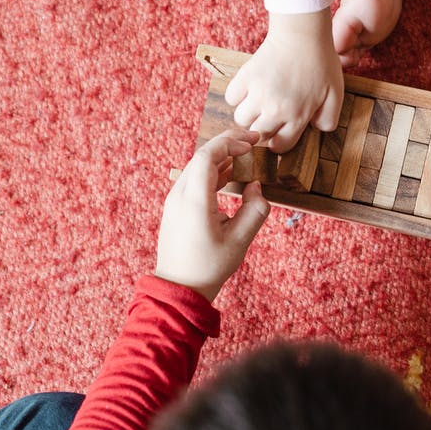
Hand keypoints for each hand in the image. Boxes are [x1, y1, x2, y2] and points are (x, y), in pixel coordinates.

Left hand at [155, 129, 270, 300]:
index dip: (231, 143)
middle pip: (201, 156)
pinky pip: (193, 179)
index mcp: (194, 200)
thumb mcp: (240, 240)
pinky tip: (229, 175)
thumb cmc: (209, 266)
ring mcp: (175, 200)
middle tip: (252, 143)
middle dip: (228, 145)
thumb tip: (255, 186)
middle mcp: (180, 195)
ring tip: (245, 158)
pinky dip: (213, 172)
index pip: (208, 155)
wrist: (178, 288)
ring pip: (197, 167)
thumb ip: (255, 209)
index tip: (253, 142)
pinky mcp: (176, 207)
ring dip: (221, 158)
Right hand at [225, 10, 343, 152]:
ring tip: (259, 102)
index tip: (280, 131)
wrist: (302, 34)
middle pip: (257, 134)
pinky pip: (231, 98)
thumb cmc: (322, 62)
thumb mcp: (336, 94)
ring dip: (249, 113)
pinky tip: (250, 88)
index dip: (279, 141)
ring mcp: (258, 94)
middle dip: (263, 128)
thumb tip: (316, 130)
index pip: (280, 146)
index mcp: (297, 116)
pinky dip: (238, 96)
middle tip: (270, 115)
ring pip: (241, 119)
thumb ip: (329, 119)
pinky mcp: (245, 78)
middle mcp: (275, 109)